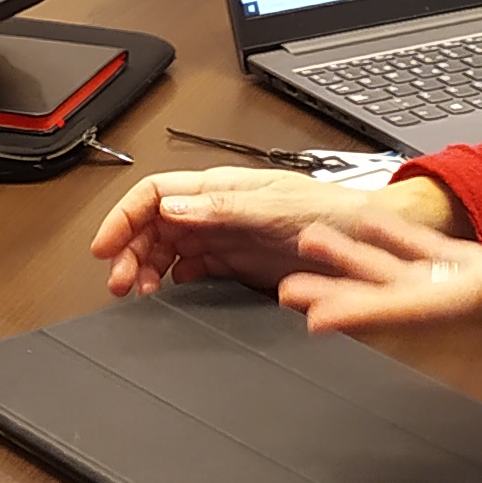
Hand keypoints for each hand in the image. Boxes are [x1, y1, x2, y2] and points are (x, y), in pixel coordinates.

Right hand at [92, 165, 463, 298]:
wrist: (376, 245)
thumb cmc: (337, 216)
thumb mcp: (278, 209)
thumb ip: (224, 208)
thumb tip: (173, 206)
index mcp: (221, 187)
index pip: (155, 194)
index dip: (123, 218)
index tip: (105, 248)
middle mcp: (217, 210)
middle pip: (153, 224)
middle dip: (128, 250)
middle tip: (120, 283)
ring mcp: (226, 238)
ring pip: (166, 249)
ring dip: (146, 269)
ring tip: (139, 293)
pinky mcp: (237, 264)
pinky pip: (191, 271)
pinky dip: (171, 283)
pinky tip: (168, 295)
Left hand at [280, 206, 481, 343]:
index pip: (415, 307)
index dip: (363, 311)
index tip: (312, 318)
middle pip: (397, 294)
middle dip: (342, 290)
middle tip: (285, 288)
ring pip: (409, 271)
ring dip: (360, 261)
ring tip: (311, 246)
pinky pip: (437, 254)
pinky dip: (402, 241)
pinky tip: (377, 224)